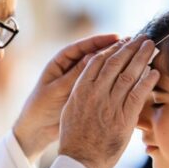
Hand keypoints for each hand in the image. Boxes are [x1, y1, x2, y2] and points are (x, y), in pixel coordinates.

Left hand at [13, 34, 118, 162]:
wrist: (36, 129)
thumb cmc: (41, 107)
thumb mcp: (58, 90)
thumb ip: (75, 75)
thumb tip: (93, 57)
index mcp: (60, 62)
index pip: (82, 47)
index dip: (99, 41)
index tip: (116, 38)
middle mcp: (70, 68)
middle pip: (93, 54)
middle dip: (110, 49)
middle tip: (129, 45)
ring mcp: (78, 81)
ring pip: (98, 69)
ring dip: (113, 64)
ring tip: (131, 59)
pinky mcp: (83, 93)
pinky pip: (99, 84)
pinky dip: (110, 80)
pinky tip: (124, 79)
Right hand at [58, 35, 159, 167]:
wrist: (79, 161)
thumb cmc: (74, 138)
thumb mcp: (70, 110)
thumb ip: (82, 93)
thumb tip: (92, 81)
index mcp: (80, 90)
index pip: (98, 61)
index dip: (113, 48)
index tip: (124, 41)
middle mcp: (95, 93)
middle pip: (115, 63)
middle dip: (131, 47)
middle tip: (143, 37)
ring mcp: (109, 105)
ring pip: (127, 75)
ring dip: (141, 58)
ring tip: (151, 46)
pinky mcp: (123, 118)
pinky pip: (137, 95)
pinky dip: (147, 81)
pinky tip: (155, 71)